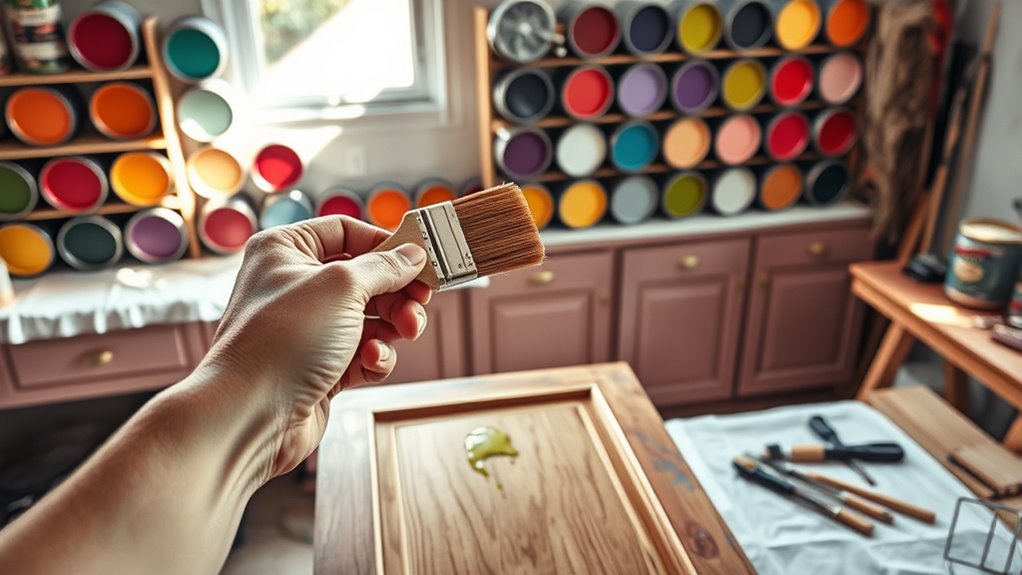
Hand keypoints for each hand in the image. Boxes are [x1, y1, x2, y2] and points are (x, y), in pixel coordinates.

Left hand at [205, 216, 429, 478]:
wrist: (251, 414)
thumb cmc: (284, 339)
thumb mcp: (342, 286)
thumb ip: (385, 267)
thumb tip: (414, 255)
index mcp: (286, 250)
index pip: (346, 231)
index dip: (385, 244)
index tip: (419, 260)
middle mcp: (295, 285)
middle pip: (366, 277)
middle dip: (398, 293)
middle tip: (421, 303)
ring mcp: (308, 328)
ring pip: (371, 317)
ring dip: (393, 326)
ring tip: (405, 334)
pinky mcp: (321, 366)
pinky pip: (363, 352)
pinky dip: (375, 357)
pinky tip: (370, 362)